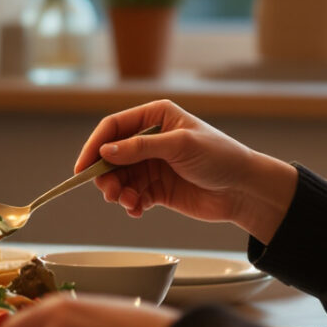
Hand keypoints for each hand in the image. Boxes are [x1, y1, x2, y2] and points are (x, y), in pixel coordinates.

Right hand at [73, 100, 301, 242]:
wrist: (244, 189)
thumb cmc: (220, 157)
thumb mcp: (179, 146)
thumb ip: (140, 148)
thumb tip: (105, 151)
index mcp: (155, 116)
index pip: (113, 127)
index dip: (94, 146)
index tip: (82, 168)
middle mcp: (150, 138)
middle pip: (111, 156)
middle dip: (107, 175)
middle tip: (111, 193)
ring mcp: (153, 164)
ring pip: (120, 178)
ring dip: (119, 192)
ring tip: (129, 203)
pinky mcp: (158, 188)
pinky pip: (133, 195)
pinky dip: (131, 204)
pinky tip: (138, 209)